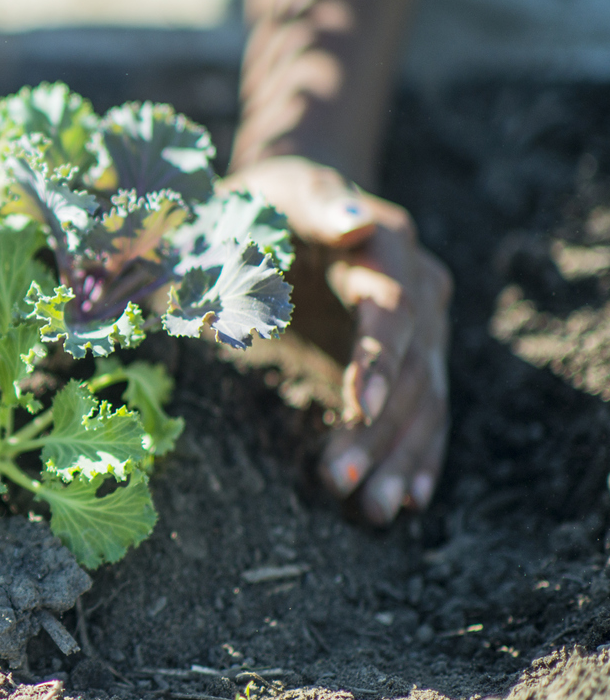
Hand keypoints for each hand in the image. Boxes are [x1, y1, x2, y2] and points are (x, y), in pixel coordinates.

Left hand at [224, 156, 451, 523]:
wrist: (295, 202)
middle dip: (382, 430)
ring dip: (401, 457)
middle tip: (343, 481)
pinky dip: (417, 454)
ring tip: (374, 510)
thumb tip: (354, 224)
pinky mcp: (410, 357)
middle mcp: (419, 288)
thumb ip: (319, 207)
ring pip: (424, 399)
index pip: (392, 309)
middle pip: (414, 367)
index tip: (360, 407)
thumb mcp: (284, 189)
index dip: (381, 359)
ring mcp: (422, 326)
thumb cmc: (274, 196)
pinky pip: (424, 410)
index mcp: (389, 246)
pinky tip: (409, 497)